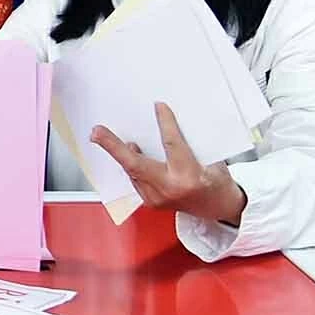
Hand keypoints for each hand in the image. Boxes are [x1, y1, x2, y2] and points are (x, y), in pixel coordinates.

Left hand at [89, 102, 245, 227]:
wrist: (217, 208)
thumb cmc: (216, 182)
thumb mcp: (212, 160)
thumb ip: (191, 145)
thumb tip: (170, 122)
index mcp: (189, 176)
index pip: (173, 145)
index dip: (166, 124)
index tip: (158, 106)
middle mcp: (170, 189)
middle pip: (136, 165)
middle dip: (113, 147)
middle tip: (97, 132)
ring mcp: (158, 199)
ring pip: (133, 172)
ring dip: (119, 153)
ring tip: (104, 136)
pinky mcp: (152, 203)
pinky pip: (136, 179)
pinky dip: (131, 164)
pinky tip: (129, 152)